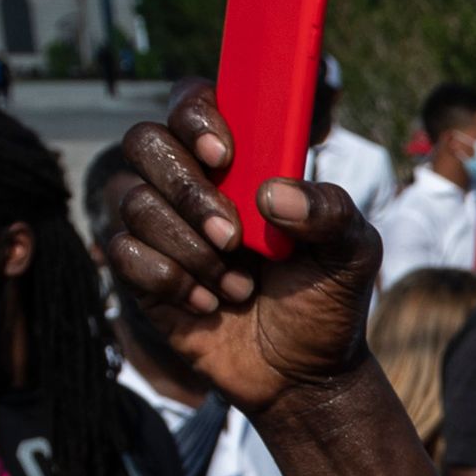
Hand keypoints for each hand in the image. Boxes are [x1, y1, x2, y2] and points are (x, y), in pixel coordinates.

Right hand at [105, 92, 379, 413]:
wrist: (301, 375)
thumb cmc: (325, 300)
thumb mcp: (352, 253)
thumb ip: (331, 211)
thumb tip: (273, 194)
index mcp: (241, 159)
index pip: (192, 101)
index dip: (196, 114)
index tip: (224, 153)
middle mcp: (190, 181)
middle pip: (144, 142)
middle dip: (187, 190)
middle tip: (234, 237)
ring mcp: (160, 224)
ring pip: (132, 199)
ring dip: (189, 248)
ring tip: (238, 287)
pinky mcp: (140, 270)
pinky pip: (122, 251)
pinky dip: (168, 279)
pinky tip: (207, 305)